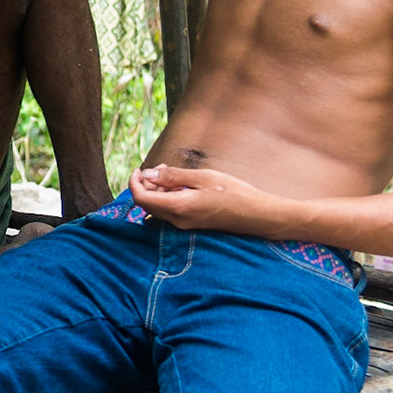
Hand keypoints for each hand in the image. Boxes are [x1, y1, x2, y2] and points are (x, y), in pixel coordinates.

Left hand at [129, 164, 264, 229]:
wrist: (257, 215)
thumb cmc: (233, 193)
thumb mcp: (202, 178)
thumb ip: (173, 177)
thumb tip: (148, 175)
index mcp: (178, 207)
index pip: (141, 198)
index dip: (134, 183)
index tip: (138, 169)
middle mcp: (178, 220)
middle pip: (148, 204)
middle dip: (147, 184)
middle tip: (160, 168)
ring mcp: (185, 224)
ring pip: (159, 208)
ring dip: (158, 190)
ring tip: (171, 173)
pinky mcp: (192, 224)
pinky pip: (171, 212)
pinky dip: (169, 197)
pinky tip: (181, 186)